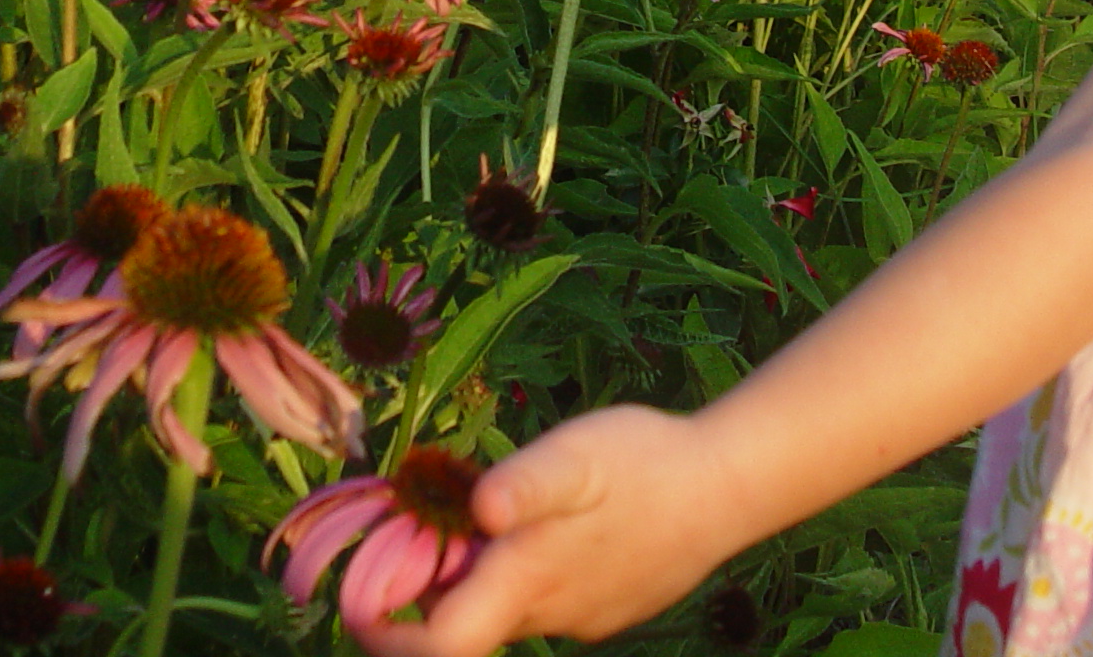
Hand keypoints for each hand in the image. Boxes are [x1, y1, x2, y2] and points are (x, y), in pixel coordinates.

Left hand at [355, 404, 737, 655]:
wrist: (728, 488)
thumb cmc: (646, 464)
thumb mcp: (578, 455)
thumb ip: (524, 484)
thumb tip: (476, 506)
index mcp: (525, 581)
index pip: (439, 648)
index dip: (388, 636)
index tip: (363, 598)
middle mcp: (546, 615)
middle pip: (465, 625)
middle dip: (433, 586)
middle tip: (428, 522)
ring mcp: (580, 619)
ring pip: (507, 610)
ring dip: (486, 575)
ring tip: (494, 512)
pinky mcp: (606, 609)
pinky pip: (549, 602)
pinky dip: (532, 572)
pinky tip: (564, 524)